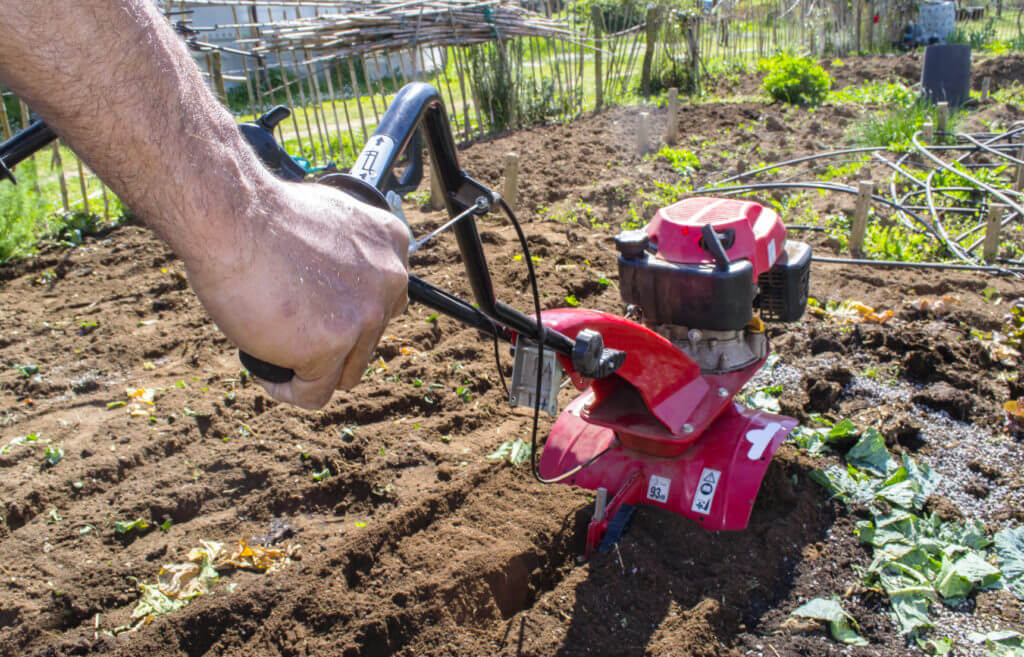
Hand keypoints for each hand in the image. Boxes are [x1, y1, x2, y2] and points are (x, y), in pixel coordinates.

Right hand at [184, 178, 408, 408]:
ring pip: (346, 373)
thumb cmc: (261, 215)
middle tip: (289, 331)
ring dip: (313, 371)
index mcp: (391, 243)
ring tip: (275, 352)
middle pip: (367, 340)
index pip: (384, 302)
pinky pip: (314, 394)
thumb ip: (346, 256)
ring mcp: (364, 316)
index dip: (347, 315)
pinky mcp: (331, 346)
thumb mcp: (328, 220)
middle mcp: (390, 281)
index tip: (316, 312)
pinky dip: (289, 390)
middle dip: (331, 344)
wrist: (231, 216)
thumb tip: (337, 290)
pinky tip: (267, 373)